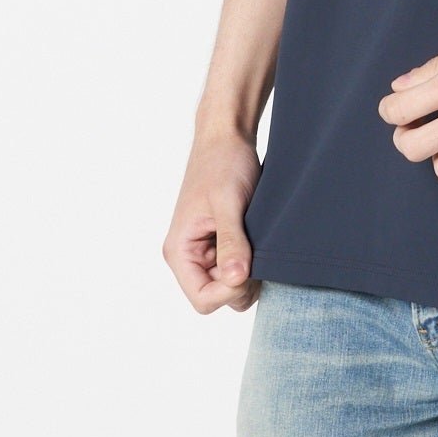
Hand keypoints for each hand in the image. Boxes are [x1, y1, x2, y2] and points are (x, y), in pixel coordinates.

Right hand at [163, 130, 262, 313]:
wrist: (227, 136)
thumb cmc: (223, 162)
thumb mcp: (228, 202)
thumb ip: (231, 242)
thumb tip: (235, 279)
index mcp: (179, 250)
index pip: (203, 299)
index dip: (230, 291)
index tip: (250, 267)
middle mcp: (188, 256)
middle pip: (218, 297)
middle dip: (241, 282)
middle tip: (258, 251)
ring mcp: (204, 251)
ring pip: (230, 285)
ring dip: (248, 270)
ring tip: (256, 240)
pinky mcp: (219, 243)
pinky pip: (236, 268)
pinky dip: (250, 260)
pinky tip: (256, 237)